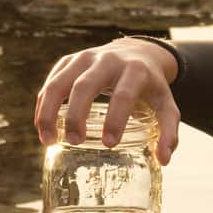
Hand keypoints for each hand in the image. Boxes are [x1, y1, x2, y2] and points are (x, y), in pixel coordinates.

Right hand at [34, 38, 182, 164]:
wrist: (137, 52)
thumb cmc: (150, 86)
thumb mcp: (166, 105)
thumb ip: (169, 131)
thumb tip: (164, 160)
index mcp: (134, 70)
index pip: (123, 94)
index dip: (115, 119)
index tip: (109, 144)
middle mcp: (107, 60)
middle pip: (84, 86)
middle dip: (76, 115)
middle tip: (74, 142)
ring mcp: (84, 58)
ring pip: (59, 82)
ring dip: (49, 112)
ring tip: (48, 140)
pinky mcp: (68, 61)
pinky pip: (51, 82)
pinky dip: (44, 105)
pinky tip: (43, 127)